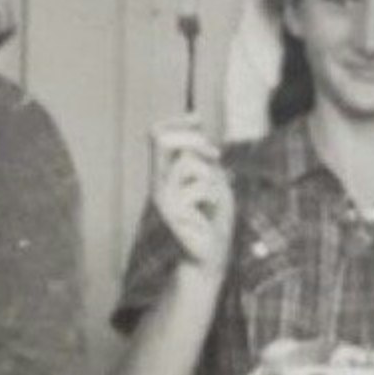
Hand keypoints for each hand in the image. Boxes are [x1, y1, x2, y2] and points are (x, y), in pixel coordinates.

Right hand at [149, 116, 234, 275]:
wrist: (211, 254)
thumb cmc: (214, 217)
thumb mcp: (212, 177)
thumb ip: (203, 154)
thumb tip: (196, 120)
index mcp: (164, 172)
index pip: (157, 134)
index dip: (176, 121)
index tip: (198, 120)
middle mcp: (157, 183)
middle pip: (161, 139)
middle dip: (194, 140)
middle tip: (216, 156)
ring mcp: (162, 197)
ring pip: (186, 164)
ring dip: (210, 174)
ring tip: (215, 194)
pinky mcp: (172, 213)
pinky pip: (199, 188)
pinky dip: (214, 195)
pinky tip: (211, 211)